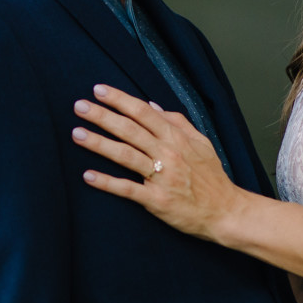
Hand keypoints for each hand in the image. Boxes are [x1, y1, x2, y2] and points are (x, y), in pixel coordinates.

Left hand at [71, 84, 244, 241]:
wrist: (226, 212)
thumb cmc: (212, 177)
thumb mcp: (201, 143)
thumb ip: (178, 122)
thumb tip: (153, 105)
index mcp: (177, 138)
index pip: (144, 112)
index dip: (120, 99)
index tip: (98, 90)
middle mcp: (168, 154)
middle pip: (130, 130)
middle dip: (102, 116)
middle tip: (79, 106)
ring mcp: (161, 177)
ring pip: (125, 156)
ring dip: (99, 144)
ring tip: (77, 134)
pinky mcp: (156, 201)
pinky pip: (128, 189)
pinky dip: (107, 182)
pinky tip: (88, 175)